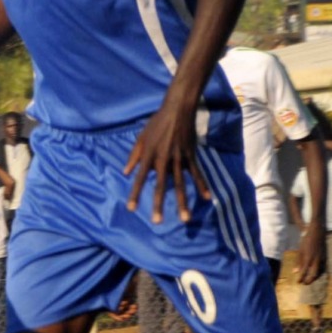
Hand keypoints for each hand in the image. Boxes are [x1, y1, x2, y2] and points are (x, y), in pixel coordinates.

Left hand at [121, 99, 208, 223]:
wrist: (177, 110)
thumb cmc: (156, 124)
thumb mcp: (140, 138)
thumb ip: (133, 156)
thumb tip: (125, 173)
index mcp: (148, 156)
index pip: (139, 179)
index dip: (135, 194)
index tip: (131, 208)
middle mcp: (163, 160)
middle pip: (161, 186)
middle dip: (159, 204)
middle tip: (157, 222)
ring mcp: (179, 159)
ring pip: (181, 184)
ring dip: (183, 203)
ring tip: (184, 219)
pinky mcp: (191, 156)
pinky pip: (197, 174)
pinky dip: (202, 186)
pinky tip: (206, 198)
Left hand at [298, 235, 327, 287]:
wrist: (316, 232)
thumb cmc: (306, 241)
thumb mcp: (300, 251)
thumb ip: (298, 262)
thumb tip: (295, 272)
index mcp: (308, 258)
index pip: (304, 272)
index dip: (301, 278)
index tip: (298, 282)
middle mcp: (316, 260)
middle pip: (313, 274)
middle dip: (309, 280)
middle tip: (304, 284)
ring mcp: (321, 258)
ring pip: (319, 272)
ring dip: (314, 277)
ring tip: (309, 280)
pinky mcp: (325, 257)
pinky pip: (322, 267)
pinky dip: (319, 272)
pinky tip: (315, 273)